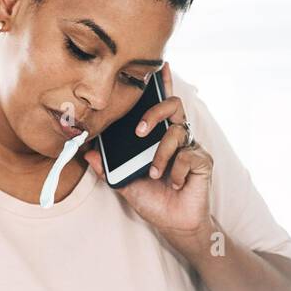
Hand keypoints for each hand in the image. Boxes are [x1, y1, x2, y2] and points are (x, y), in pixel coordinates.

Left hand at [82, 60, 213, 241]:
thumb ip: (108, 167)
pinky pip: (188, 155)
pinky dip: (176, 171)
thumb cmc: (153, 200)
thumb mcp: (124, 183)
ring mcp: (191, 147)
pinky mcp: (202, 161)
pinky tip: (175, 184)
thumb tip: (87, 152)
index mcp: (159, 136)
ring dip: (161, 154)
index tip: (160, 66)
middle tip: (139, 132)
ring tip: (154, 174)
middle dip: (154, 112)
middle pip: (173, 105)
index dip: (163, 83)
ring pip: (177, 131)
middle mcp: (177, 136)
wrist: (173, 224)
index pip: (162, 104)